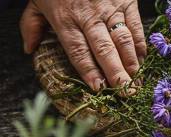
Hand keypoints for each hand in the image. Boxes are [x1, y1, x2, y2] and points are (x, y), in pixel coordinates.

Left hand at [20, 0, 146, 90]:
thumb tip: (28, 50)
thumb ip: (30, 25)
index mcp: (65, 20)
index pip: (78, 51)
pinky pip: (135, 26)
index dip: (89, 71)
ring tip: (136, 82)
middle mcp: (89, 16)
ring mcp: (110, 8)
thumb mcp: (36, 1)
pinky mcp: (126, 0)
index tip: (98, 89)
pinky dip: (140, 44)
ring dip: (131, 63)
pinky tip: (142, 60)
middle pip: (104, 49)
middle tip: (125, 93)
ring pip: (123, 39)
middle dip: (116, 73)